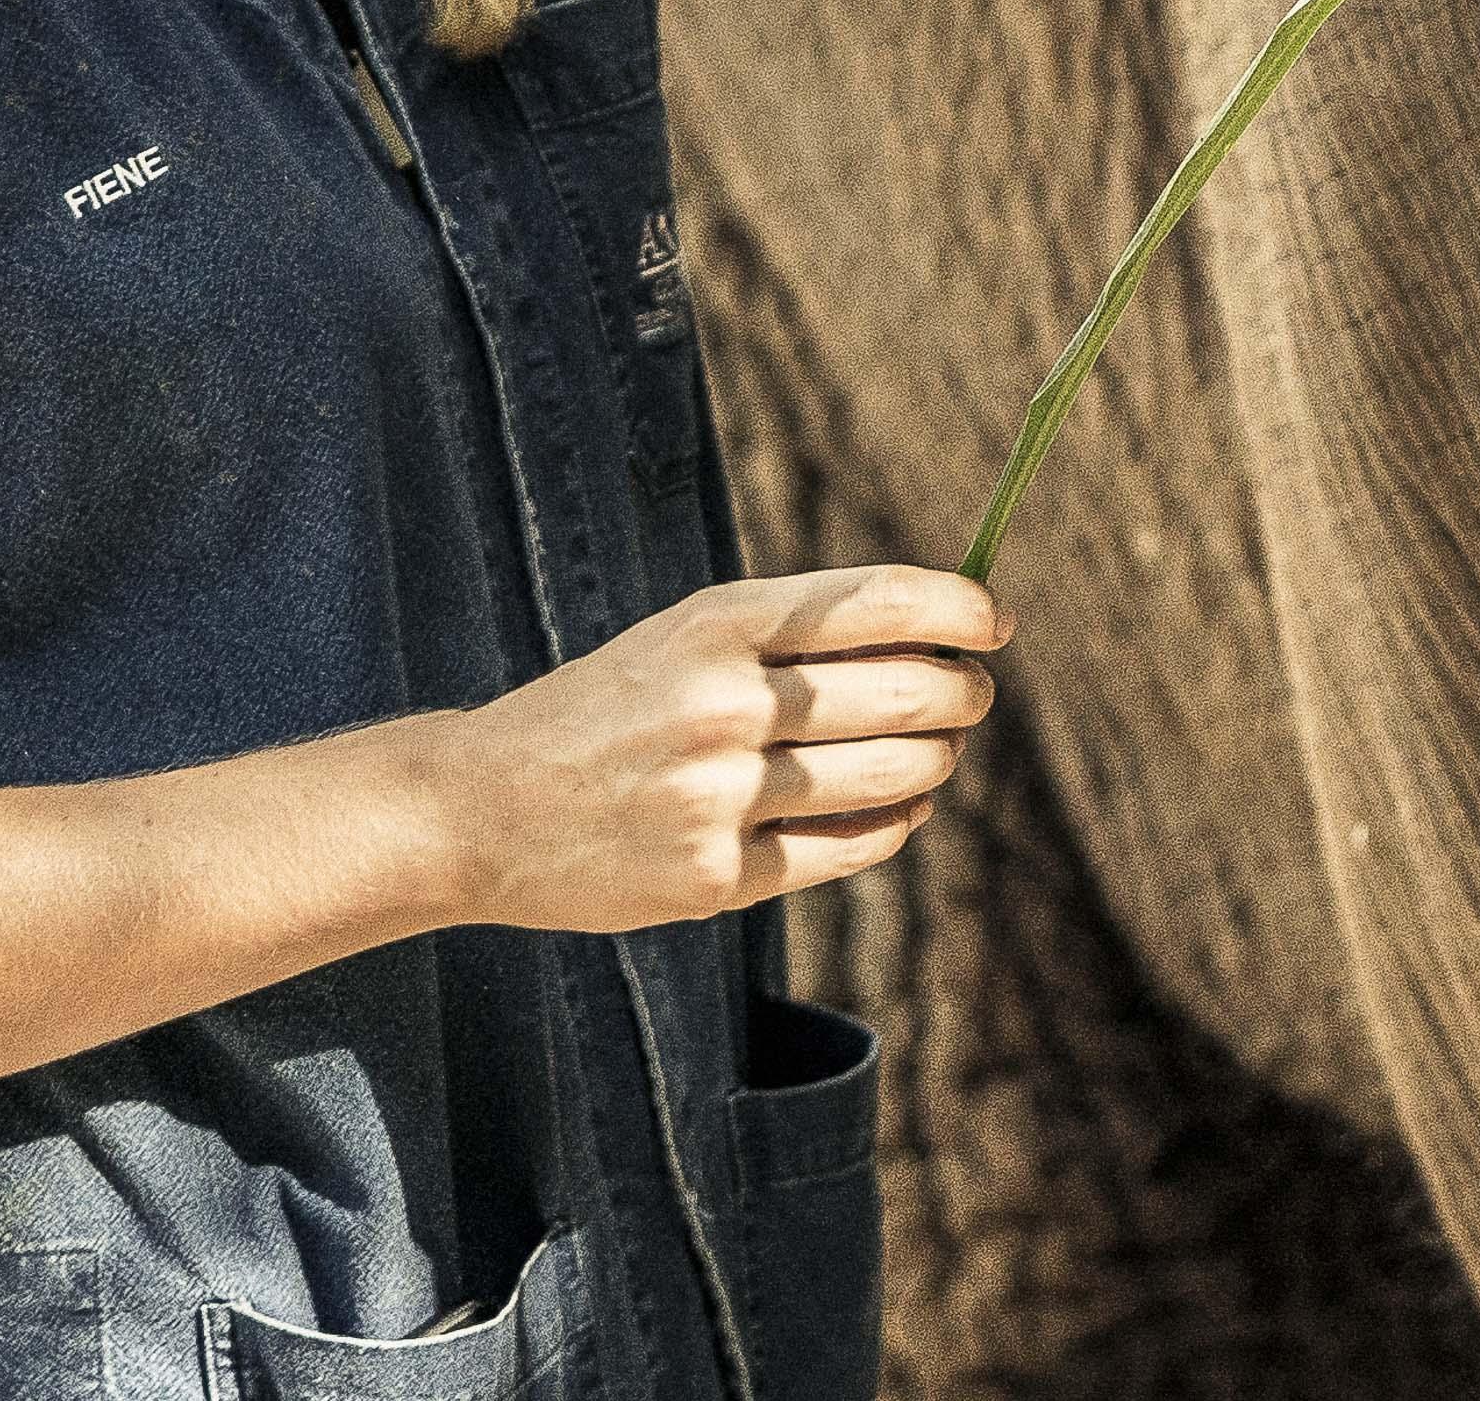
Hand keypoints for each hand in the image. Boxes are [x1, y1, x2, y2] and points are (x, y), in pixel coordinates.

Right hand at [424, 564, 1008, 933]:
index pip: (881, 602)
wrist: (482, 808)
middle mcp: (724, 702)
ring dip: (935, 763)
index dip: (961, 609)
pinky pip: (845, 849)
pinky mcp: (711, 877)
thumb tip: (944, 628)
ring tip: (938, 754)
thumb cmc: (610, 707)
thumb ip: (800, 628)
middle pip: (906, 693)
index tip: (997, 622)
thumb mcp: (688, 635)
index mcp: (720, 621)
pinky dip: (891, 826)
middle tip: (973, 697)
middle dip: (963, 695)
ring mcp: (718, 795)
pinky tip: (900, 811)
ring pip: (888, 775)